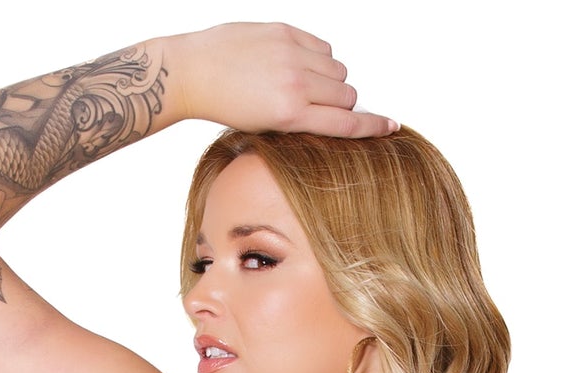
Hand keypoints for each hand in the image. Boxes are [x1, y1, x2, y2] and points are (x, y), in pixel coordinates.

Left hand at [169, 21, 397, 136]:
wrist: (194, 72)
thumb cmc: (228, 105)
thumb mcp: (268, 126)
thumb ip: (304, 117)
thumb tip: (338, 108)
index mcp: (291, 116)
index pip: (347, 122)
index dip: (373, 127)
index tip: (392, 126)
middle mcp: (296, 84)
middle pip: (348, 94)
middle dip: (341, 101)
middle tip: (316, 104)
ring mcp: (292, 55)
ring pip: (338, 70)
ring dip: (330, 79)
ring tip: (302, 83)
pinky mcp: (286, 32)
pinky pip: (323, 47)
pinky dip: (318, 57)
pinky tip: (295, 63)